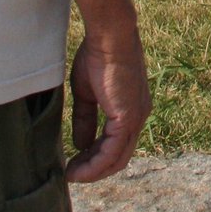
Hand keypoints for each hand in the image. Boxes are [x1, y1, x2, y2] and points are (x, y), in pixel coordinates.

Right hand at [66, 23, 151, 181]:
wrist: (109, 37)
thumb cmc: (98, 57)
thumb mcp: (88, 93)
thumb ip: (86, 119)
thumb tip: (81, 145)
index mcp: (132, 108)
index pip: (117, 143)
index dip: (96, 158)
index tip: (75, 163)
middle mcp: (139, 115)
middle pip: (119, 157)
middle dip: (94, 169)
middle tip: (72, 173)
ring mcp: (136, 117)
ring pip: (117, 159)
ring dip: (93, 171)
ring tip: (71, 174)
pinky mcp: (128, 118)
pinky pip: (112, 152)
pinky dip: (95, 165)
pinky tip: (77, 169)